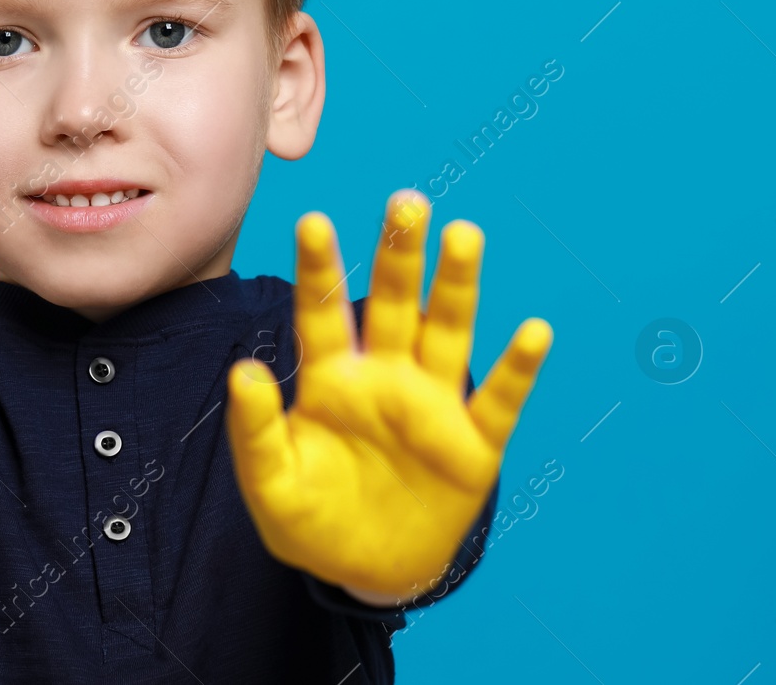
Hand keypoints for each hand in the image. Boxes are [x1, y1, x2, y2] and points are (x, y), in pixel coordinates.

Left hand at [226, 189, 551, 600]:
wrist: (365, 572)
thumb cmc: (311, 520)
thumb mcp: (271, 482)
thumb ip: (256, 429)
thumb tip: (242, 370)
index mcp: (331, 380)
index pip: (323, 312)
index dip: (319, 268)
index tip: (312, 220)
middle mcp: (385, 378)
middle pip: (395, 304)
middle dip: (400, 254)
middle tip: (406, 202)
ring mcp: (432, 407)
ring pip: (448, 333)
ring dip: (457, 288)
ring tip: (463, 236)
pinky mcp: (474, 447)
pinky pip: (499, 400)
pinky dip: (517, 368)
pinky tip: (533, 332)